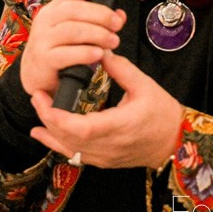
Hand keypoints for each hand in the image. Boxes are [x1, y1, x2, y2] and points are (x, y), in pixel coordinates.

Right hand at [20, 0, 125, 96]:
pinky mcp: (43, 60)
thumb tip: (120, 15)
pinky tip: (99, 54)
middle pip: (74, 9)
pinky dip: (85, 53)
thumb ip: (98, 22)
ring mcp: (42, 39)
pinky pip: (65, 54)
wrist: (36, 77)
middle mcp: (46, 20)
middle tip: (118, 24)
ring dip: (97, 34)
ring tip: (113, 41)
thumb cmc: (60, 50)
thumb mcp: (78, 33)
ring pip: (71, 30)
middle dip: (100, 14)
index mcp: (55, 9)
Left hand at [29, 51, 181, 169]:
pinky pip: (75, 155)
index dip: (56, 116)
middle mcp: (108, 147)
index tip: (43, 97)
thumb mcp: (144, 86)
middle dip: (47, 118)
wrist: (175, 142)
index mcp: (119, 126)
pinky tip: (43, 134)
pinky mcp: (103, 160)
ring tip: (38, 110)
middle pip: (68, 139)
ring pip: (69, 149)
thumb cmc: (163, 114)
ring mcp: (104, 157)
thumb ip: (120, 69)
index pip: (80, 128)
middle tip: (37, 96)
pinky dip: (57, 143)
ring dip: (49, 131)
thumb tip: (100, 51)